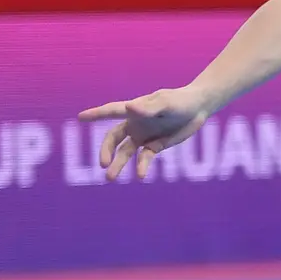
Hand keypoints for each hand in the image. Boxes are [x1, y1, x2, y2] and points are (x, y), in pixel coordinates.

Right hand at [82, 89, 212, 180]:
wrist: (199, 108)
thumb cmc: (181, 101)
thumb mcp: (167, 103)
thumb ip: (149, 108)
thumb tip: (129, 107)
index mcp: (134, 110)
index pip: (112, 111)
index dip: (96, 114)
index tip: (80, 117)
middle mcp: (135, 124)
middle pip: (113, 138)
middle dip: (106, 151)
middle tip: (102, 164)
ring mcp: (144, 136)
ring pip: (125, 152)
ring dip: (118, 164)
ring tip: (110, 178)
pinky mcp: (155, 146)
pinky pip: (144, 158)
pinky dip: (142, 166)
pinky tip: (141, 176)